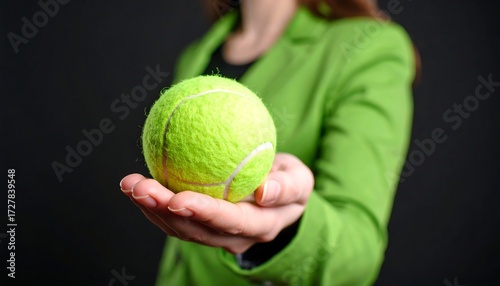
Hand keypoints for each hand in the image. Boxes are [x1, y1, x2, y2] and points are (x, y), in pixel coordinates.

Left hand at [119, 153, 313, 253]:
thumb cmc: (290, 183)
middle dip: (164, 210)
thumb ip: (288, 186)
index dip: (203, 212)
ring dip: (152, 207)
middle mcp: (234, 237)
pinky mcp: (201, 226)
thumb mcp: (301, 179)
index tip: (179, 198)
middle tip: (140, 187)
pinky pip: (175, 220)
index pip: (229, 222)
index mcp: (259, 225)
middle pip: (195, 229)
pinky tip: (138, 186)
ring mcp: (215, 234)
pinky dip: (155, 204)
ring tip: (130, 184)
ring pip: (179, 227)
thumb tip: (264, 190)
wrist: (280, 196)